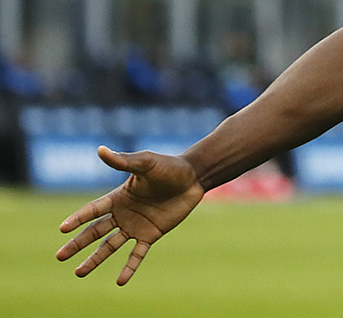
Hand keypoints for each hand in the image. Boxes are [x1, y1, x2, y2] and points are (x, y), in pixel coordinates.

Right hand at [56, 146, 204, 284]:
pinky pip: (138, 254)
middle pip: (95, 232)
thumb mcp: (145, 163)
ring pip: (110, 246)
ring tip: (78, 273)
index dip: (78, 219)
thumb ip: (124, 161)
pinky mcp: (152, 234)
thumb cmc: (169, 166)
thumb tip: (100, 150)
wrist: (194, 178)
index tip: (62, 229)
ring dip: (95, 259)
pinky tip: (120, 282)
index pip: (93, 210)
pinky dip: (129, 268)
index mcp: (118, 197)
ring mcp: (136, 226)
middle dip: (77, 244)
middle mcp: (123, 214)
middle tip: (60, 256)